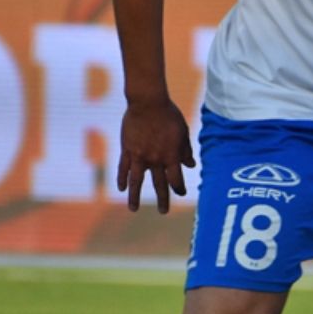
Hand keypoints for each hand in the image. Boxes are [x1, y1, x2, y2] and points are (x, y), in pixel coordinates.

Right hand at [117, 98, 194, 213]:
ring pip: (137, 181)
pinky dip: (122, 179)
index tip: (181, 192)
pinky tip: (122, 188)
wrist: (148, 102)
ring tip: (133, 209)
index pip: (176, 179)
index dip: (179, 188)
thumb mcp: (182, 132)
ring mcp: (139, 156)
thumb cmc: (169, 115)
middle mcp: (155, 160)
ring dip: (135, 197)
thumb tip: (191, 165)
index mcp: (171, 156)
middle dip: (163, 199)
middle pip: (159, 184)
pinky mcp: (127, 150)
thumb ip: (185, 151)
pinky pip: (124, 168)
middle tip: (163, 211)